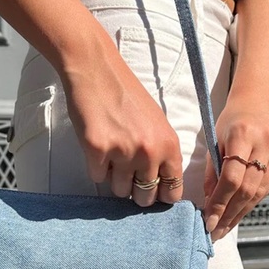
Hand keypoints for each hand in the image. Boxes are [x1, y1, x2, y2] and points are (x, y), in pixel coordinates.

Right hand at [61, 54, 183, 207]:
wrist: (97, 71)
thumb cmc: (127, 94)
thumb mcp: (157, 123)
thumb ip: (161, 152)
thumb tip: (159, 186)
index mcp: (169, 145)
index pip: (173, 191)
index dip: (161, 196)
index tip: (152, 193)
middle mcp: (149, 152)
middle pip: (145, 197)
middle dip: (135, 190)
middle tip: (126, 171)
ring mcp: (123, 152)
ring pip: (119, 190)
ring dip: (114, 178)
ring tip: (111, 152)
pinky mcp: (97, 151)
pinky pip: (97, 177)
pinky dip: (95, 166)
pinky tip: (97, 143)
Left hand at [203, 96, 268, 240]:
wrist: (259, 100)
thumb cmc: (231, 120)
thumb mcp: (216, 139)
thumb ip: (212, 170)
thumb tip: (209, 203)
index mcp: (243, 134)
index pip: (231, 177)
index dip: (219, 202)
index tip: (208, 220)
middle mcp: (266, 142)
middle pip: (247, 188)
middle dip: (229, 214)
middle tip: (215, 232)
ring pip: (260, 191)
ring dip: (241, 212)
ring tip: (225, 227)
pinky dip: (253, 200)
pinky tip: (240, 211)